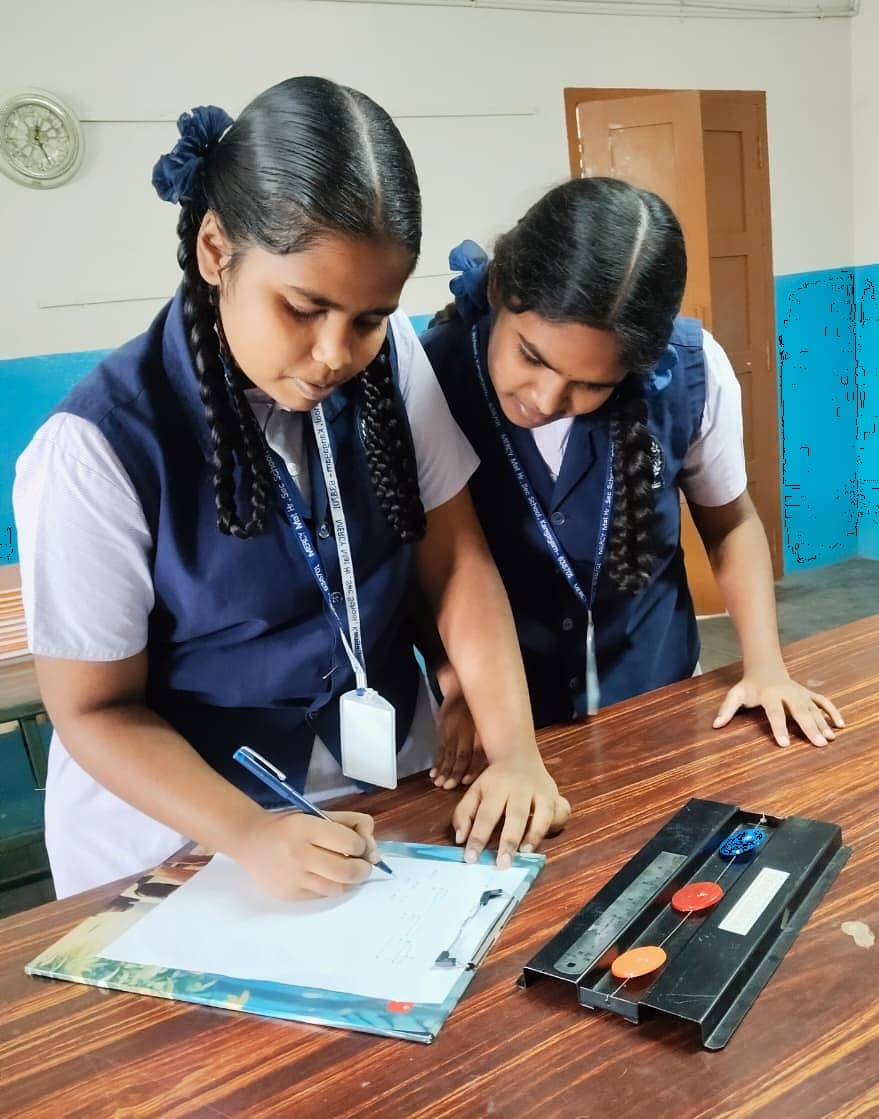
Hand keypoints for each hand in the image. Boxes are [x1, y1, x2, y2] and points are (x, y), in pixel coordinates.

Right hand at [234, 809, 378, 899]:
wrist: (250, 840)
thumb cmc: (289, 824)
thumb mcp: (317, 814)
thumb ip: (350, 823)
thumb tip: (374, 849)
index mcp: (306, 828)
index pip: (350, 842)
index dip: (362, 845)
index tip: (358, 844)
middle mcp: (299, 854)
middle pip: (347, 870)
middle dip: (363, 868)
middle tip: (364, 864)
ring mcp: (294, 878)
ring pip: (338, 888)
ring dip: (351, 881)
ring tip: (348, 871)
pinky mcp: (290, 895)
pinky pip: (322, 896)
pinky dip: (332, 887)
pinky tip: (328, 877)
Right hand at [431, 688, 486, 788]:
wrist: (461, 686)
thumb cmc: (478, 707)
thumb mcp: (489, 718)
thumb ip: (492, 738)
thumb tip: (501, 760)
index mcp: (478, 728)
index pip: (476, 752)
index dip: (472, 768)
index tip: (466, 781)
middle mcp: (463, 729)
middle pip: (460, 754)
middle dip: (454, 772)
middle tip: (449, 786)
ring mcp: (450, 729)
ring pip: (447, 753)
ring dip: (443, 769)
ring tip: (439, 783)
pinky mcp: (441, 728)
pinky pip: (438, 747)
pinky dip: (436, 761)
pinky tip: (433, 772)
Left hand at [451, 755, 570, 868]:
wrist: (518, 755)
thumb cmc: (494, 781)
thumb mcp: (474, 791)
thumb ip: (464, 814)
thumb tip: (460, 839)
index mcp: (496, 787)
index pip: (486, 815)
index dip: (478, 837)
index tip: (471, 859)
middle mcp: (519, 788)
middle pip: (516, 815)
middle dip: (510, 840)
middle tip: (503, 864)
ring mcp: (540, 791)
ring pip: (542, 814)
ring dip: (535, 834)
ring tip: (525, 853)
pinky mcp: (554, 795)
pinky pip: (559, 812)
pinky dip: (554, 826)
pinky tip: (544, 840)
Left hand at [713, 670, 844, 746]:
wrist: (765, 668)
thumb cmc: (750, 686)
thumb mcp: (736, 694)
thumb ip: (726, 709)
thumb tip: (716, 725)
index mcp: (770, 695)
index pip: (775, 712)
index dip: (779, 728)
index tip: (784, 744)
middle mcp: (788, 693)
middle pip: (800, 711)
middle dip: (809, 727)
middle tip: (818, 744)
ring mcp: (800, 693)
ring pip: (814, 708)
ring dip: (823, 723)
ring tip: (829, 739)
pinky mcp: (808, 694)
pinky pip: (823, 702)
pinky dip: (832, 711)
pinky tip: (840, 725)